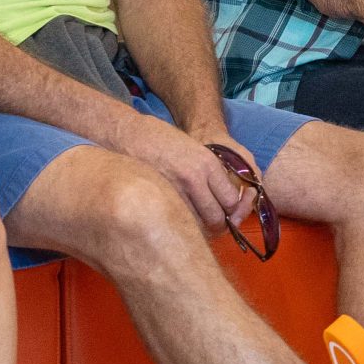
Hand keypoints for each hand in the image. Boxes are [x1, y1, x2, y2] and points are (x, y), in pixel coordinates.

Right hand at [127, 117, 247, 231]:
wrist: (131, 135)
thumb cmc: (163, 141)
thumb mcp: (195, 150)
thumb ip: (211, 175)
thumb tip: (226, 202)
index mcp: (208, 164)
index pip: (231, 201)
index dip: (233, 212)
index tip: (228, 212)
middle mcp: (195, 177)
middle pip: (217, 218)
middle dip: (219, 225)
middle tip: (213, 224)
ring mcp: (175, 190)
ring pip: (198, 225)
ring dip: (200, 228)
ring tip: (197, 223)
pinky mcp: (158, 198)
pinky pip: (177, 221)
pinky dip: (182, 226)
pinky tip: (180, 220)